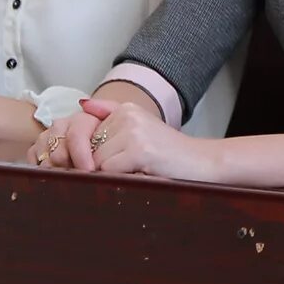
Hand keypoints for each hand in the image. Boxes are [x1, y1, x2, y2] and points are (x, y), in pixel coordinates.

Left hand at [35, 95, 208, 181]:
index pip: (87, 136)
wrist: (201, 161)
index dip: (96, 155)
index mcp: (126, 108)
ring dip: (112, 174)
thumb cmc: (169, 152)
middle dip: (103, 164)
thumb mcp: (140, 126)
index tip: (120, 159)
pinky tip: (140, 174)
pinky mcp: (139, 150)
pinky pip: (108, 172)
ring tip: (136, 170)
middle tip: (132, 165)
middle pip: (88, 150)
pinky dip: (120, 179)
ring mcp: (133, 131)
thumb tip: (82, 104)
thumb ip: (109, 113)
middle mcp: (128, 115)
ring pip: (96, 162)